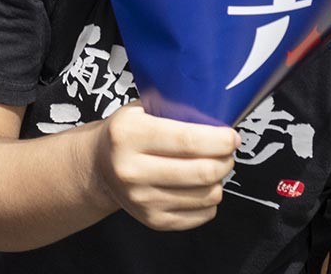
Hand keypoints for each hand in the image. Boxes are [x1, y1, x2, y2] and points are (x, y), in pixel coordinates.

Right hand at [98, 105, 239, 232]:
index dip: (219, 140)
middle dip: (225, 160)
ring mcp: (142, 199)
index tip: (232, 137)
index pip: (187, 140)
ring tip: (209, 167)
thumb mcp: (141, 110)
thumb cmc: (128, 133)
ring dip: (218, 180)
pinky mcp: (153, 220)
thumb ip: (175, 110)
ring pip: (207, 195)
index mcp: (129, 135)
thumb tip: (218, 116)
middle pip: (202, 171)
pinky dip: (208, 200)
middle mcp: (132, 170)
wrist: (99, 167)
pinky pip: (203, 214)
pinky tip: (197, 186)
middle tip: (226, 152)